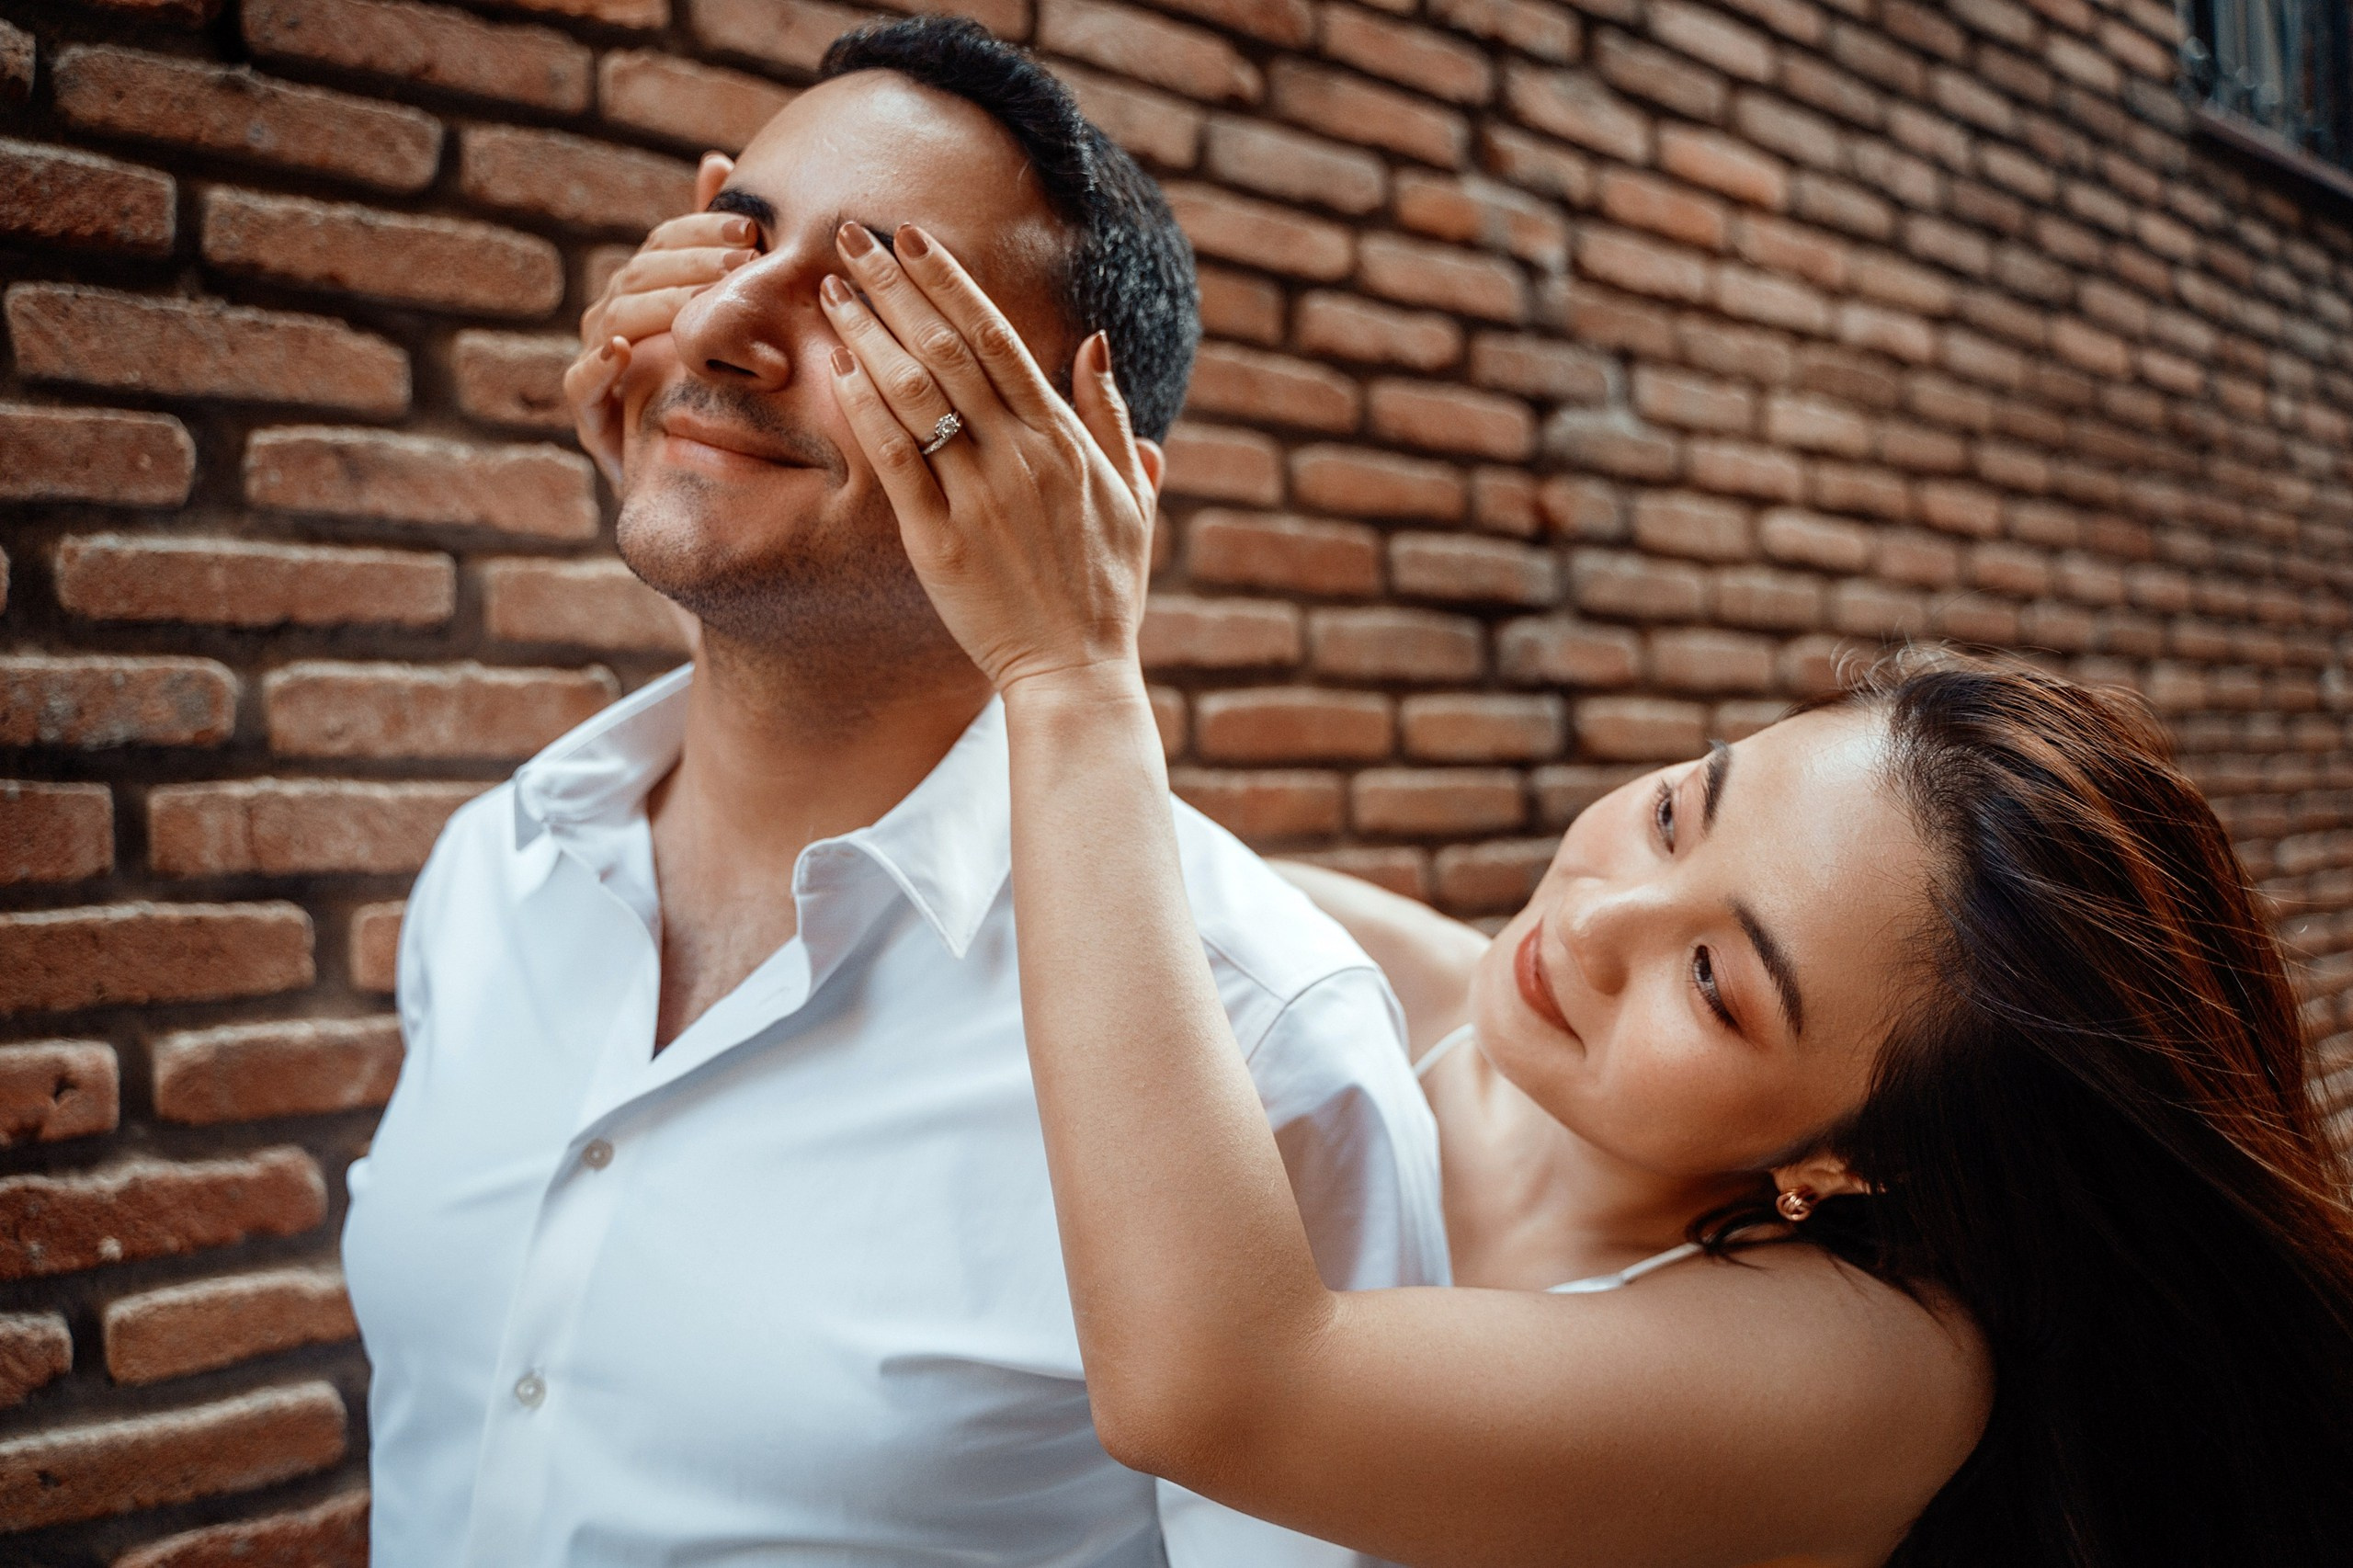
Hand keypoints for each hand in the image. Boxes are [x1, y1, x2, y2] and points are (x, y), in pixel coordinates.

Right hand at [563, 153, 752, 485]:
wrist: (704, 488)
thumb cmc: (716, 392)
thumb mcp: (728, 320)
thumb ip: (715, 245)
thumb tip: (712, 159)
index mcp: (644, 293)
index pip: (662, 246)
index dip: (699, 231)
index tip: (750, 230)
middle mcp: (614, 323)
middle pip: (638, 276)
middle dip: (688, 265)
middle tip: (740, 263)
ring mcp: (599, 369)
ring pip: (612, 320)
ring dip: (656, 305)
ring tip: (699, 302)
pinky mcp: (592, 420)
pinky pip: (580, 387)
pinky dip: (600, 366)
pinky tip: (626, 350)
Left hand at [818, 221, 1158, 697]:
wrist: (1076, 671)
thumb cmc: (1105, 587)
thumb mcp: (1132, 496)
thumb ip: (1110, 416)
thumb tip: (1095, 344)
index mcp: (1065, 441)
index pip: (999, 338)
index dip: (949, 282)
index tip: (910, 237)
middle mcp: (1022, 458)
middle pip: (948, 351)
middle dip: (895, 288)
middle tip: (849, 237)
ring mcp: (979, 499)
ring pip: (916, 396)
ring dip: (869, 336)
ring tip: (830, 292)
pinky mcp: (940, 543)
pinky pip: (897, 462)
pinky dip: (866, 411)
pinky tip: (837, 371)